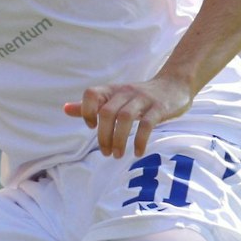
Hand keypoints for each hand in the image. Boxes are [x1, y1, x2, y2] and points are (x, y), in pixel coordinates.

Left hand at [63, 76, 192, 158]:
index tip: (92, 127)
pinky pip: (147, 124)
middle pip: (107, 112)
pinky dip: (139, 140)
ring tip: (117, 155)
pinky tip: (137, 152)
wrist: (174, 85)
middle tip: (105, 153)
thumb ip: (92, 104)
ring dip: (118, 139)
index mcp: (113, 90)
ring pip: (125, 118)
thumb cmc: (139, 96)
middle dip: (103, 136)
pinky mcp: (159, 108)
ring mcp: (143, 99)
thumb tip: (65, 109)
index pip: (91, 94)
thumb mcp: (115, 97)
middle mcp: (126, 92)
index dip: (86, 111)